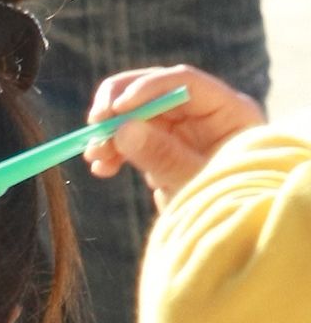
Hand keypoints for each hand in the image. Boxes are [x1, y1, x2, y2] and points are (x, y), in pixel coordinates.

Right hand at [83, 64, 264, 209]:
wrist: (224, 239)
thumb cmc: (221, 208)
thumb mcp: (193, 183)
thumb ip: (162, 156)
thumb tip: (123, 129)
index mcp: (228, 112)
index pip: (184, 83)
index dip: (147, 90)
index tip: (115, 110)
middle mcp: (205, 114)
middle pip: (156, 92)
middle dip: (119, 106)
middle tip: (94, 123)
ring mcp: (184, 130)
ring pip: (138, 114)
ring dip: (110, 131)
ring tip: (93, 155)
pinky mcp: (165, 148)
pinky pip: (132, 138)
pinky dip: (113, 150)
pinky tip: (102, 169)